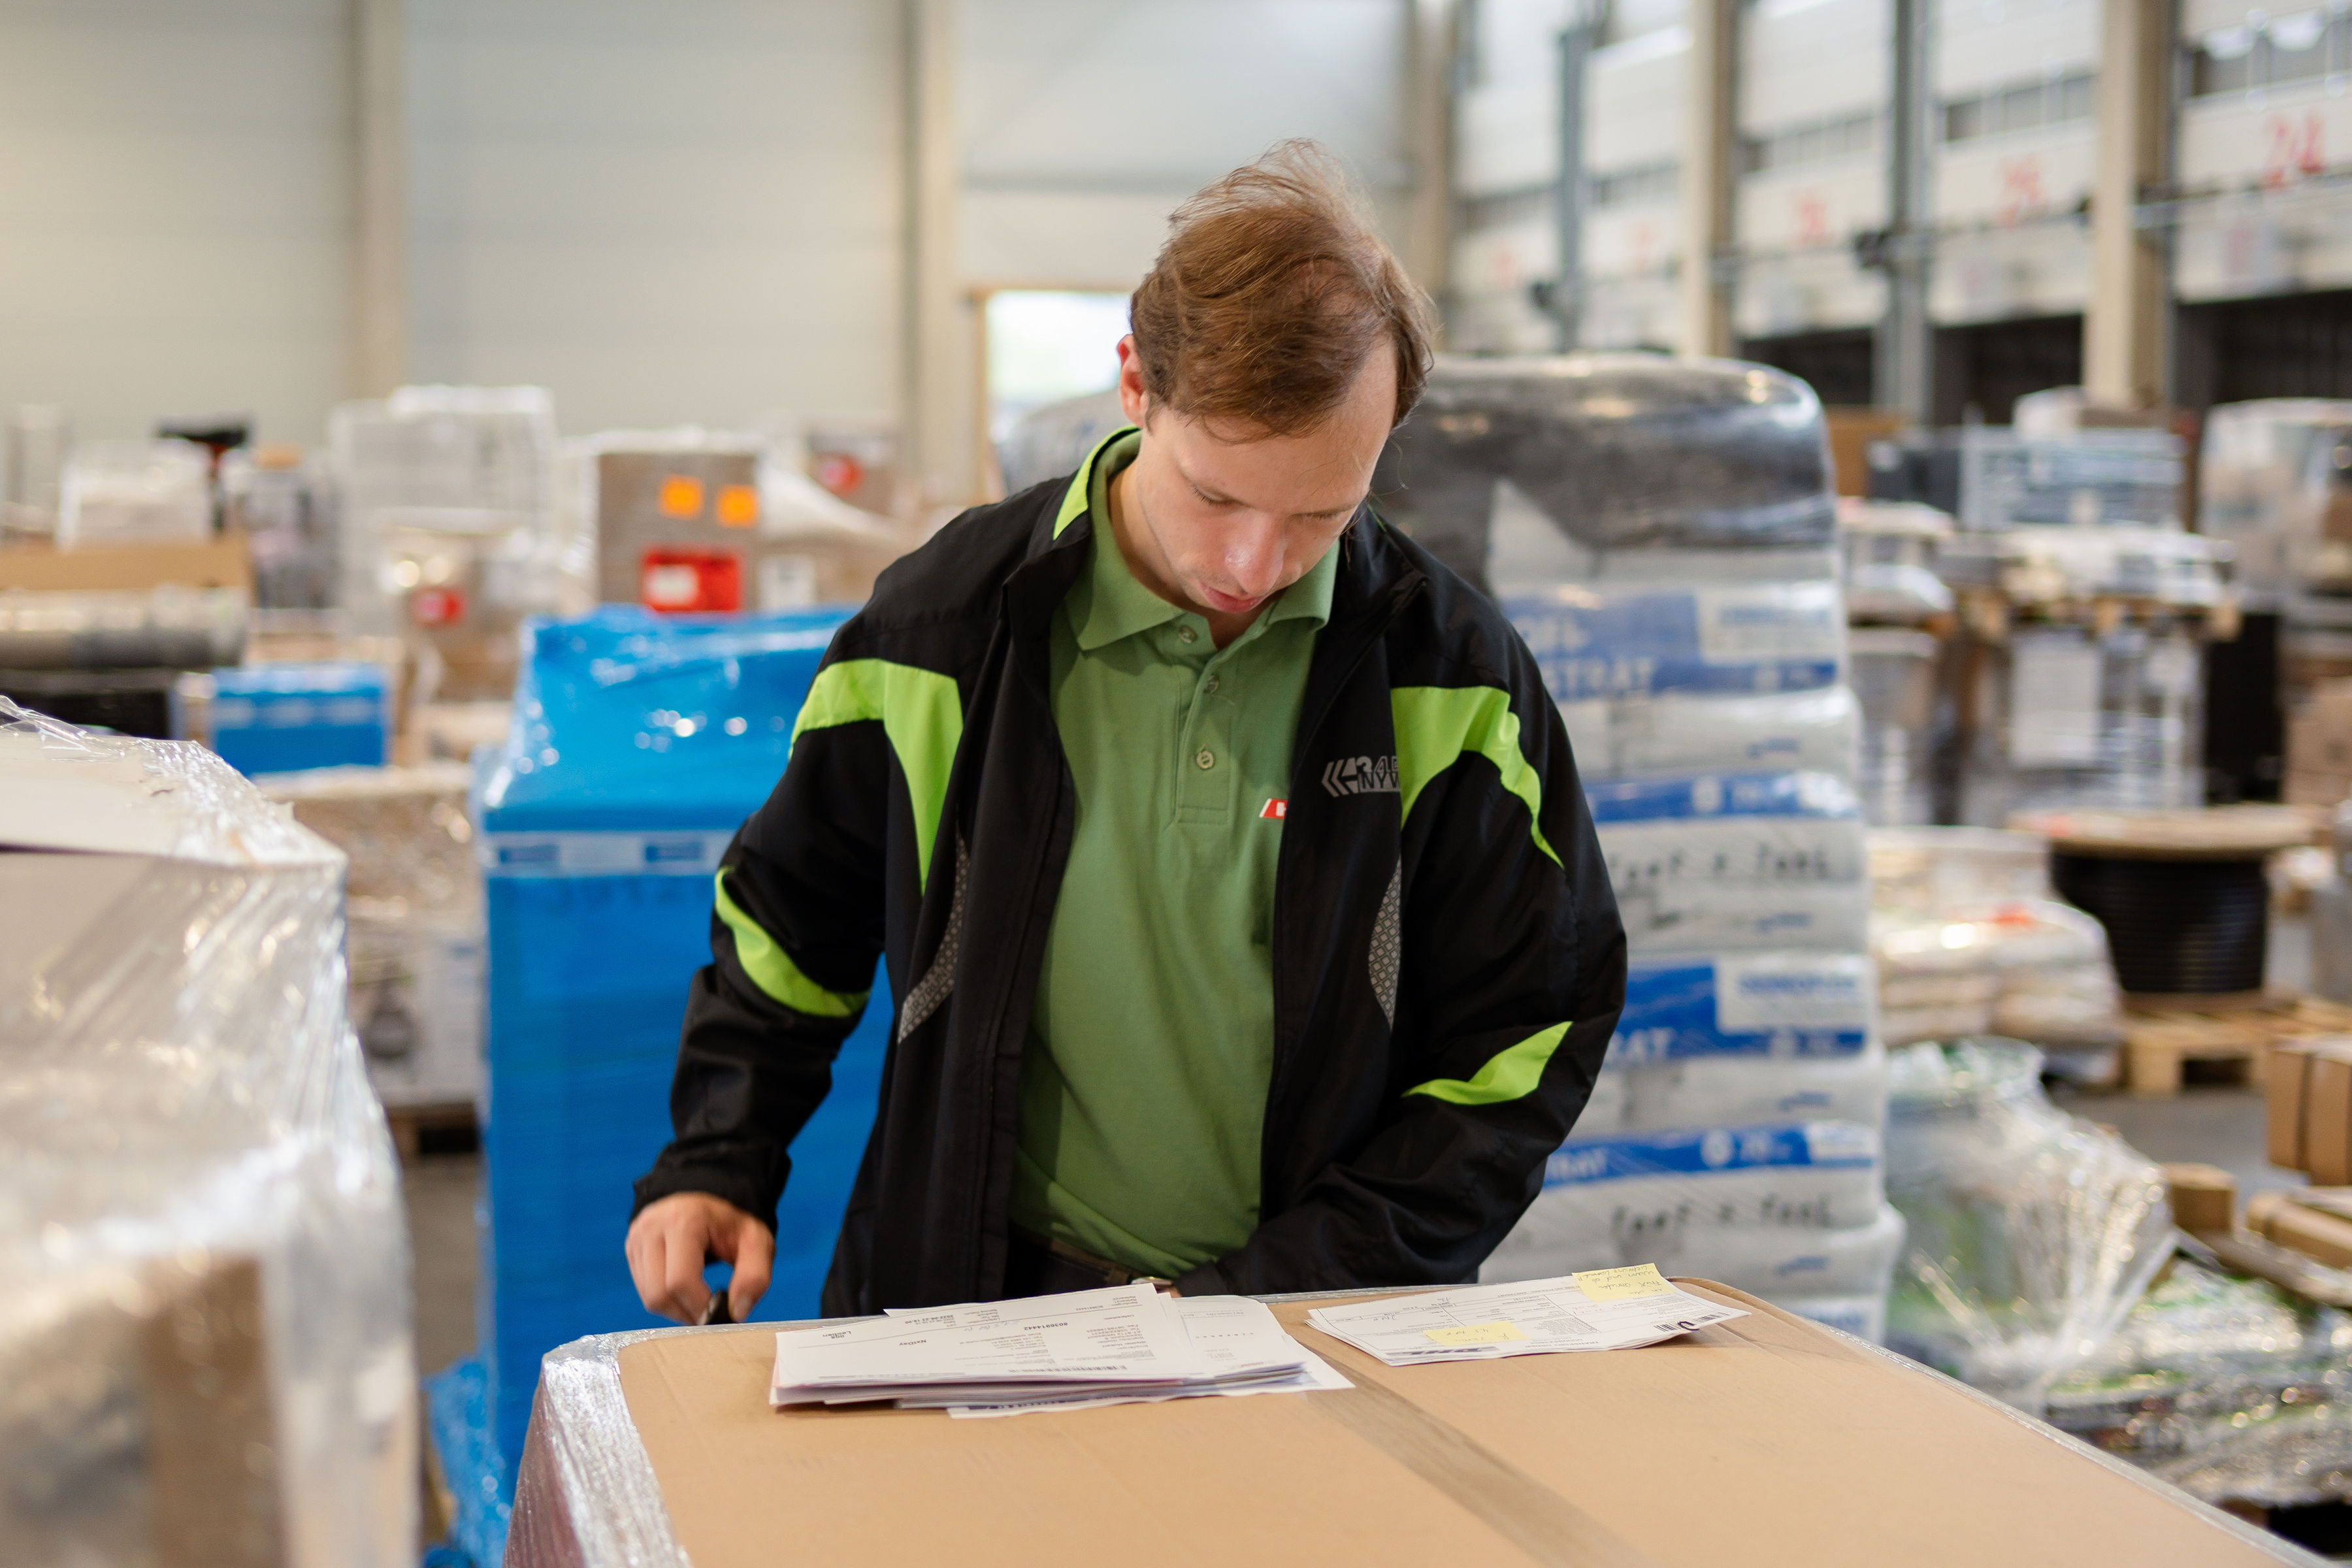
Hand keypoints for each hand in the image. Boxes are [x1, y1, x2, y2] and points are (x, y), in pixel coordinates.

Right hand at [626, 1193, 774, 1324]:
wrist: (707, 1202)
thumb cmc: (731, 1224)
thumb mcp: (757, 1242)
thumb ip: (755, 1276)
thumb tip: (737, 1313)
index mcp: (684, 1220)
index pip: (681, 1281)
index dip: (701, 1307)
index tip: (722, 1315)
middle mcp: (652, 1227)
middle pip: (659, 1294)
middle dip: (687, 1313)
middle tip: (710, 1315)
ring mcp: (637, 1238)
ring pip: (649, 1297)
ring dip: (676, 1310)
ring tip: (700, 1303)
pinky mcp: (631, 1249)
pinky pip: (643, 1290)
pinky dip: (665, 1300)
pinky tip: (685, 1292)